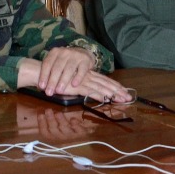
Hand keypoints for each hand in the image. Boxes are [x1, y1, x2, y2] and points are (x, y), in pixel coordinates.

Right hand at [17, 51, 132, 102]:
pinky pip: (90, 91)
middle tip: (130, 97)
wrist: (45, 74)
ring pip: (102, 87)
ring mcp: (83, 81)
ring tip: (123, 99)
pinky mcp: (77, 86)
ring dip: (113, 94)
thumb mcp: (72, 84)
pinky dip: (99, 95)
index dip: (115, 86)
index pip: (105, 80)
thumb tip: (91, 94)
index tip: (125, 92)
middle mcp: (87, 77)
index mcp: (87, 76)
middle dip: (118, 90)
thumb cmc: (57, 79)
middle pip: (106, 83)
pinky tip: (107, 98)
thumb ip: (81, 87)